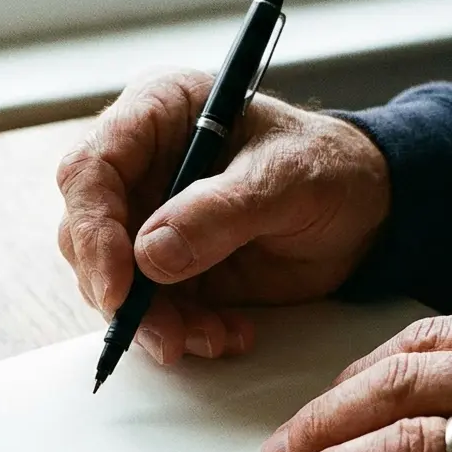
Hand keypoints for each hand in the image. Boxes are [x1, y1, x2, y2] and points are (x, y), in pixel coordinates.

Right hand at [56, 69, 389, 364]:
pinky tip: (227, 334)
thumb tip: (150, 255)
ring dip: (156, 321)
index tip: (119, 288)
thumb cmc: (329, 168)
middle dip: (122, 292)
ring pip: (113, 280)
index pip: (91, 169)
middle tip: (165, 334)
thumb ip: (220, 212)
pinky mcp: (167, 266)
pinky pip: (151, 308)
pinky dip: (183, 331)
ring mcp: (149, 218)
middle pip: (86, 232)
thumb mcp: (287, 179)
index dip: (92, 230)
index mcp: (158, 114)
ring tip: (213, 337)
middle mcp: (140, 165)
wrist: (365, 213)